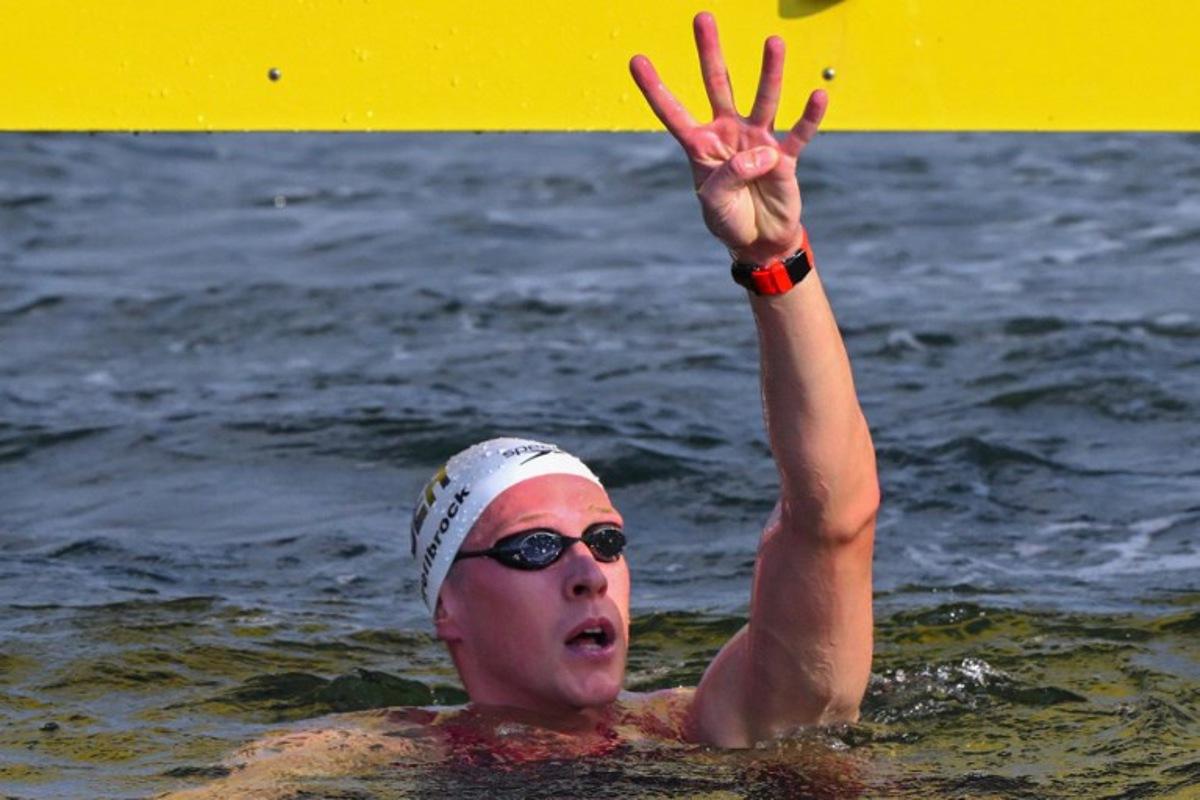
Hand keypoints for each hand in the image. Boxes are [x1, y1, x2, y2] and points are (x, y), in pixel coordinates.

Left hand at [630, 12, 826, 264]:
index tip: (636, 60)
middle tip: (703, 17)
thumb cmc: (730, 220)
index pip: (673, 112)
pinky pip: (799, 133)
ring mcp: (758, 141)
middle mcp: (729, 134)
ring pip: (763, 99)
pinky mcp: (785, 157)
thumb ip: (729, 176)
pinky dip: (809, 117)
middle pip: (718, 85)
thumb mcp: (715, 203)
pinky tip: (818, 95)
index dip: (655, 89)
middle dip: (709, 53)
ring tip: (774, 42)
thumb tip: (763, 151)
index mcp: (701, 145)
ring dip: (769, 72)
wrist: (759, 241)